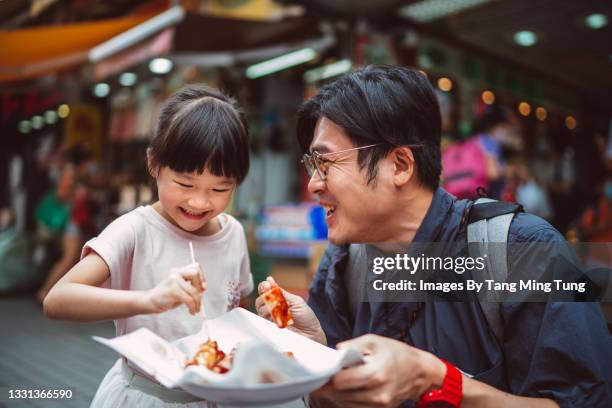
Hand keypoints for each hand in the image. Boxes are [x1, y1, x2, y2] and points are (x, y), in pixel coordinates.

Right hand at [144, 262, 205, 314]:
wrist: (150, 302)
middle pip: (195, 273)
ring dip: (197, 302)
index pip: (196, 267)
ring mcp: (173, 280)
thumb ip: (192, 285)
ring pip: (194, 290)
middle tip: (198, 298)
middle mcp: (175, 272)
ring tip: (195, 309)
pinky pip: (188, 299)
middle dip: (200, 287)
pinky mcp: (172, 290)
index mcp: (178, 270)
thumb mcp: (181, 288)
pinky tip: (191, 311)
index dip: (202, 277)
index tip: (202, 288)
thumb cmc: (167, 296)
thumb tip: (204, 287)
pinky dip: (192, 307)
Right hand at [255, 277, 325, 343]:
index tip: (267, 285)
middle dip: (266, 298)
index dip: (263, 287)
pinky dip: (272, 318)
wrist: (311, 334)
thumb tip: (269, 279)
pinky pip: (264, 322)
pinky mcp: (270, 330)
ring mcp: (269, 320)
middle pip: (259, 301)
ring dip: (271, 308)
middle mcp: (271, 310)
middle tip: (277, 300)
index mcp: (277, 300)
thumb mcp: (296, 301)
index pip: (264, 291)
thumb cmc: (305, 317)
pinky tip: (280, 319)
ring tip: (282, 311)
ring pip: (261, 311)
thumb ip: (281, 293)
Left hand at [312, 334, 445, 407]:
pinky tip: (344, 389)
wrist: (419, 371)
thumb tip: (333, 353)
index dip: (326, 378)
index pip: (341, 382)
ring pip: (346, 404)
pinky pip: (355, 407)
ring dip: (335, 394)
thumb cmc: (396, 353)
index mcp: (375, 373)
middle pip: (340, 395)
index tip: (317, 373)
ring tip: (330, 382)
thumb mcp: (373, 341)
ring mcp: (379, 404)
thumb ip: (351, 346)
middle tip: (317, 379)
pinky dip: (346, 399)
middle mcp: (377, 393)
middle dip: (327, 387)